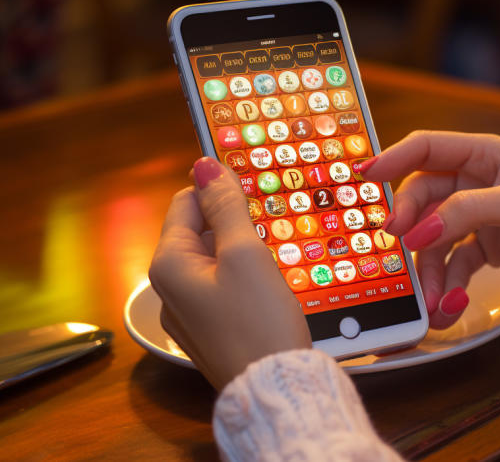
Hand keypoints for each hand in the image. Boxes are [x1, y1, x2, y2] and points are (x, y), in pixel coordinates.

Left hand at [149, 157, 310, 389]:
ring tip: (273, 260)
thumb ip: (226, 207)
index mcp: (169, 264)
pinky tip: (269, 288)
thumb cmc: (259, 321)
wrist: (275, 388)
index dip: (219, 190)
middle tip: (269, 229)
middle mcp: (169, 289)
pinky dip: (245, 279)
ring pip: (215, 262)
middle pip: (200, 233)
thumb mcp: (245, 254)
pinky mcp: (210, 330)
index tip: (252, 188)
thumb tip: (205, 166)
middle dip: (234, 224)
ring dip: (242, 252)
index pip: (186, 203)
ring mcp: (189, 313)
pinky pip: (223, 289)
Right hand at [360, 131, 499, 328]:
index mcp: (486, 156)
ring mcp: (480, 217)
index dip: (392, 159)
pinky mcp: (488, 247)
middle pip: (422, 199)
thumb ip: (469, 213)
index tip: (363, 176)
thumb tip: (419, 232)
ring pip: (434, 237)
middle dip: (410, 227)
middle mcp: (478, 182)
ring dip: (427, 268)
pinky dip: (447, 283)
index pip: (427, 149)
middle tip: (400, 250)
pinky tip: (449, 304)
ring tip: (430, 298)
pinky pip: (453, 263)